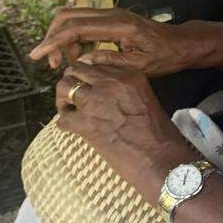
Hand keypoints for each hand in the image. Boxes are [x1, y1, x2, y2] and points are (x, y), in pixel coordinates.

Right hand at [30, 7, 207, 75]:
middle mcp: (111, 14)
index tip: (38, 55)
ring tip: (65, 64)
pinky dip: (74, 39)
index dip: (54, 41)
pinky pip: (84, 24)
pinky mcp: (111, 20)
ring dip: (63, 40)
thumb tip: (82, 61)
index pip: (76, 28)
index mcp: (118, 25)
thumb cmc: (164, 56)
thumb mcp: (138, 66)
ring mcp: (111, 15)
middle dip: (53, 38)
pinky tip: (78, 58)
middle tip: (50, 63)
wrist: (180, 44)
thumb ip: (109, 62)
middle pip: (69, 16)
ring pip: (74, 19)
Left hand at [56, 62, 196, 203]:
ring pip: (65, 88)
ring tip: (68, 109)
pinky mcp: (87, 124)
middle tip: (72, 95)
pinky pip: (63, 118)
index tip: (85, 83)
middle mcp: (111, 84)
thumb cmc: (159, 134)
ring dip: (63, 99)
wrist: (160, 159)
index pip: (96, 63)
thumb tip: (103, 91)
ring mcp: (97, 102)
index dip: (86, 73)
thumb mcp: (146, 98)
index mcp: (129, 76)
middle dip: (71, 81)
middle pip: (77, 70)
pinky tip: (70, 127)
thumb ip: (125, 89)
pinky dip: (64, 123)